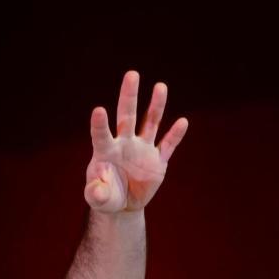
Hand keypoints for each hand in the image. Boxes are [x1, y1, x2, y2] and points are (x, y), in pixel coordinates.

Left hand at [85, 70, 188, 213]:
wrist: (123, 204)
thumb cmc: (106, 197)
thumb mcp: (98, 199)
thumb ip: (96, 193)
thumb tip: (97, 191)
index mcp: (106, 151)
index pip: (101, 135)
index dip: (100, 124)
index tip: (99, 110)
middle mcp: (125, 144)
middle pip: (127, 116)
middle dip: (129, 96)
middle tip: (132, 74)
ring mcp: (143, 149)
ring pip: (150, 123)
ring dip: (156, 105)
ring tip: (160, 86)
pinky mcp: (158, 160)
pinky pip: (168, 145)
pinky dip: (175, 135)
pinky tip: (182, 122)